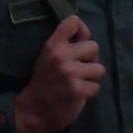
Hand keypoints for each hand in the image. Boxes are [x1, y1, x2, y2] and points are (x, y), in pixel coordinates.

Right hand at [13, 15, 105, 132]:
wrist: (33, 110)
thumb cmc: (42, 81)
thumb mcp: (47, 57)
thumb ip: (64, 45)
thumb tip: (85, 34)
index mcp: (53, 46)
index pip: (73, 22)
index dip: (82, 30)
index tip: (79, 39)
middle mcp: (62, 57)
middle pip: (94, 46)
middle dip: (90, 58)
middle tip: (80, 68)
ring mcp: (71, 74)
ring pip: (99, 69)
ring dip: (91, 77)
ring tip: (79, 82)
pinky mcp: (79, 91)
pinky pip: (96, 86)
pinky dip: (89, 92)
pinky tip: (77, 94)